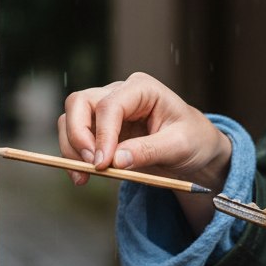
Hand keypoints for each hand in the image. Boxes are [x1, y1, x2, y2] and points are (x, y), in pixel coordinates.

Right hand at [58, 72, 230, 230]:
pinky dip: (74, 157)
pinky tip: (83, 177)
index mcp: (142, 88)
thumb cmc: (193, 140)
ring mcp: (106, 109)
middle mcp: (120, 93)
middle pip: (79, 103)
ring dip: (72, 148)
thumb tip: (116, 161)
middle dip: (77, 135)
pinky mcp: (100, 129)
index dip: (102, 134)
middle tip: (91, 165)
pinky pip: (75, 138)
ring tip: (85, 176)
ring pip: (70, 119)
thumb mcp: (180, 146)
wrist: (195, 149)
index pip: (110, 105)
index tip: (103, 164)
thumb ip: (149, 151)